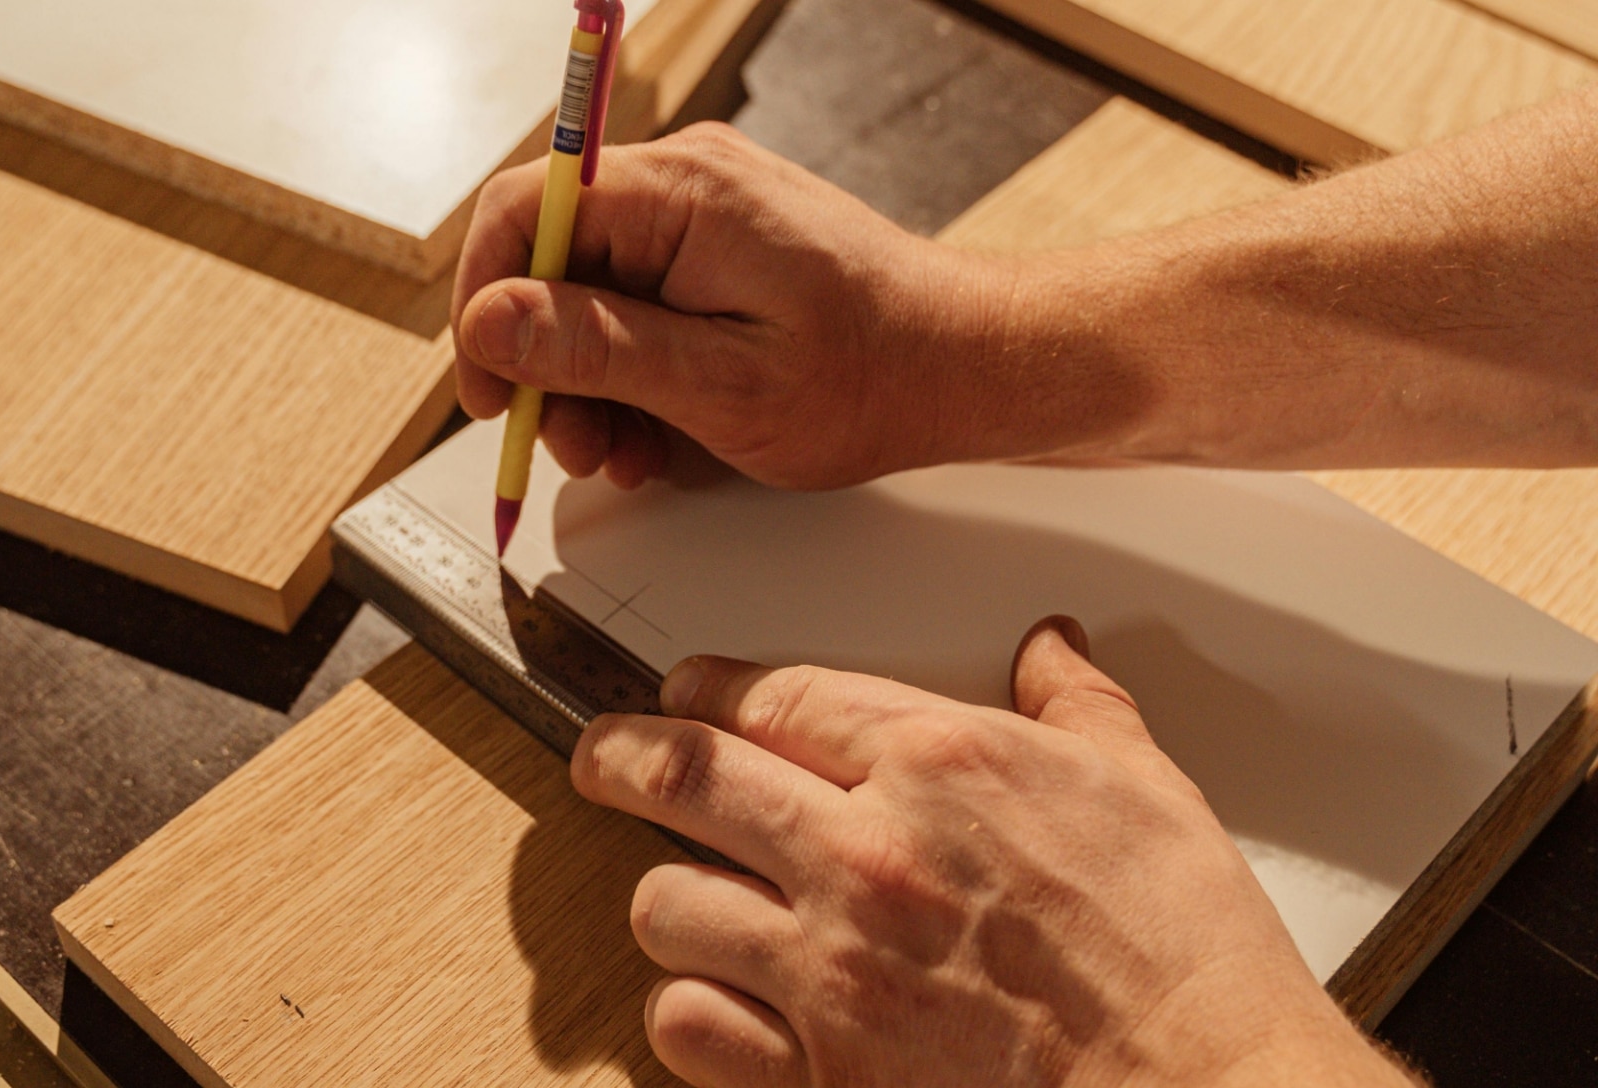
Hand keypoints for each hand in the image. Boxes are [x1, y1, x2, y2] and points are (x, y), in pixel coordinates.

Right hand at [451, 123, 1020, 490]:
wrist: (960, 367)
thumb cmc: (871, 377)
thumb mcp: (722, 386)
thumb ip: (599, 349)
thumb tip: (490, 321)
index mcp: (683, 194)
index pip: (524, 209)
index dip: (484, 303)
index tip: (487, 390)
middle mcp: (684, 183)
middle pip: (550, 258)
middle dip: (544, 364)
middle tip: (572, 446)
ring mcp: (700, 214)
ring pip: (586, 292)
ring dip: (586, 383)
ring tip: (624, 452)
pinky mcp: (713, 250)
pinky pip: (634, 303)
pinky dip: (629, 373)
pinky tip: (652, 432)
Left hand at [572, 618, 1417, 1086]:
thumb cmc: (1182, 956)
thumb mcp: (1146, 789)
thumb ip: (1077, 706)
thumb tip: (1050, 650)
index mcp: (937, 765)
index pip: (770, 697)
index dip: (705, 688)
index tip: (682, 692)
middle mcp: (864, 856)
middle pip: (682, 776)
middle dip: (620, 755)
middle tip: (602, 756)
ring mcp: (831, 970)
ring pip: (666, 904)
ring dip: (671, 895)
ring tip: (688, 893)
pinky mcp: (820, 1073)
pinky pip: (687, 1026)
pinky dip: (690, 1010)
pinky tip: (717, 1000)